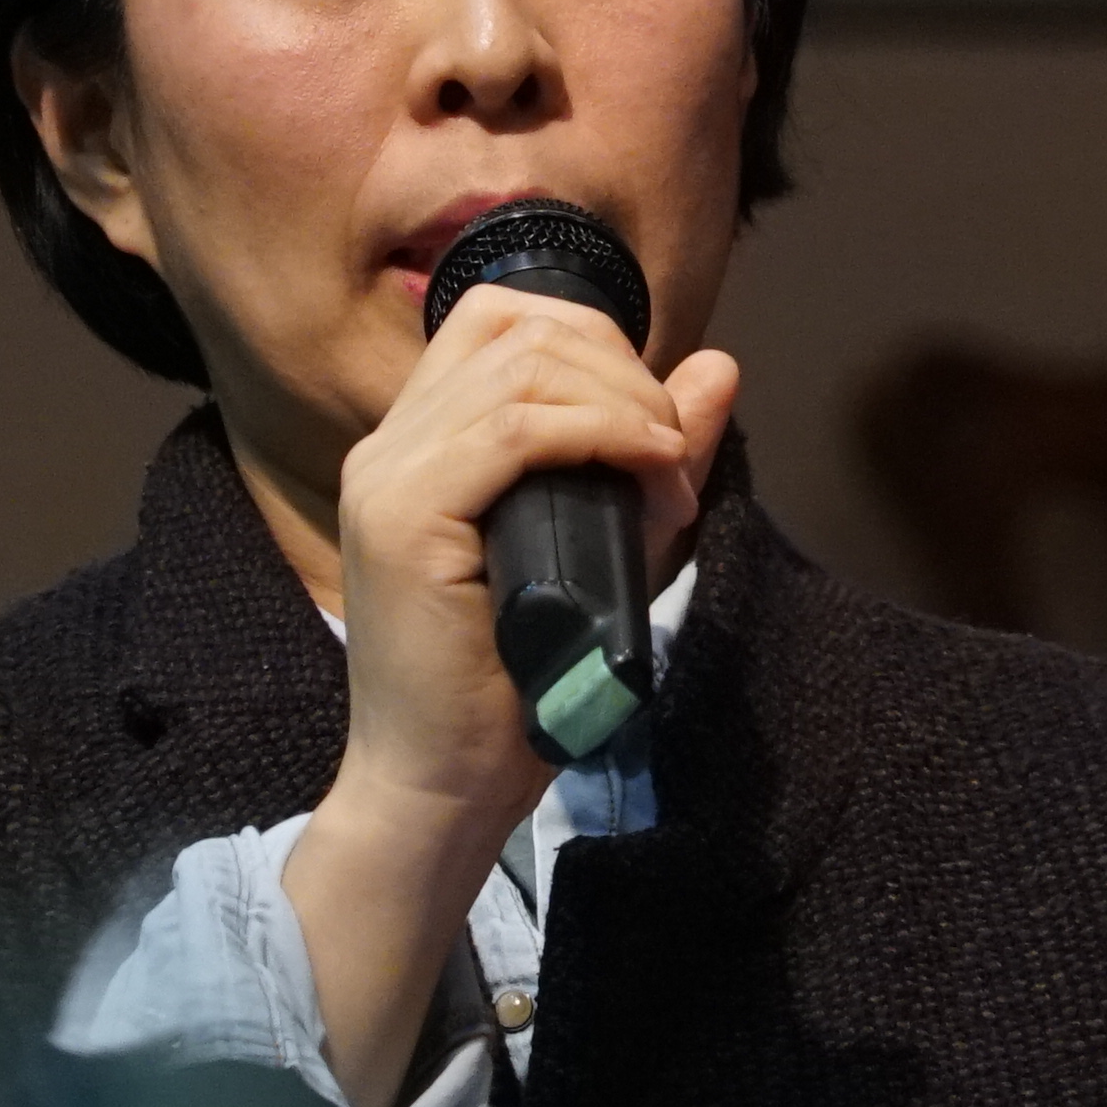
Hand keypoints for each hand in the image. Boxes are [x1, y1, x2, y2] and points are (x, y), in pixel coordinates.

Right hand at [284, 289, 738, 1106]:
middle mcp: (389, 446)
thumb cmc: (518, 685)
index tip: (652, 418)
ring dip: (623, 403)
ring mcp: (388, 477)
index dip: (594, 339)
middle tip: (671, 454)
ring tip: (665, 475)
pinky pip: (512, 427)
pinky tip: (646, 469)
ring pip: (521, 366)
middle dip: (622, 367)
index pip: (500, 320)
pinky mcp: (403, 518)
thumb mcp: (612, 548)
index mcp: (418, 444)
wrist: (445, 787)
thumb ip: (656, 456)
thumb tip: (718, 365)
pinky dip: (598, 430)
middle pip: (517, 326)